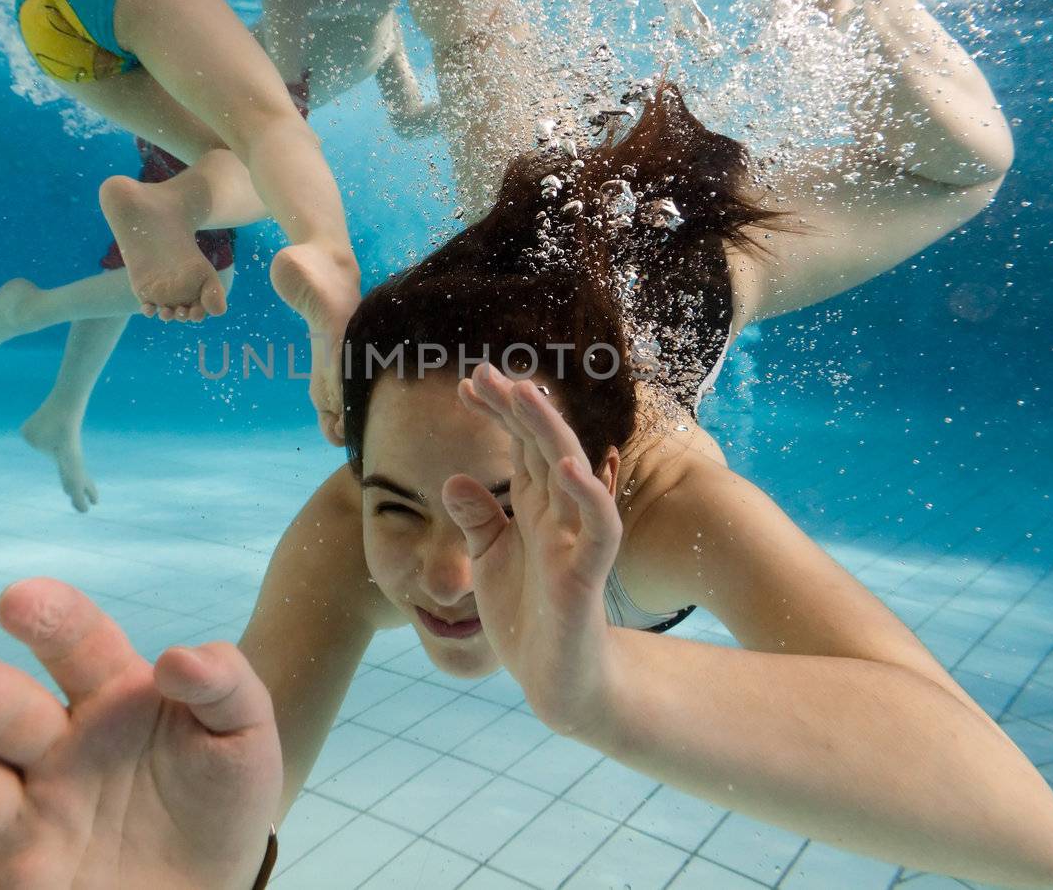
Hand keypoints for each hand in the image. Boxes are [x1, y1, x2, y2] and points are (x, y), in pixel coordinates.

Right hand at [0, 579, 281, 889]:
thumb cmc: (221, 797)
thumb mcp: (246, 738)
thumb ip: (228, 687)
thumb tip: (181, 657)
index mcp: (111, 697)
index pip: (79, 644)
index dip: (52, 619)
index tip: (19, 601)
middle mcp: (51, 749)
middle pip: (2, 710)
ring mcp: (22, 818)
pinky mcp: (5, 887)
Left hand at [442, 362, 624, 736]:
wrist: (554, 682)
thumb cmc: (527, 618)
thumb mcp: (489, 561)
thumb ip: (478, 519)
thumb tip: (454, 479)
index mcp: (534, 509)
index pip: (519, 447)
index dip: (498, 413)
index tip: (467, 383)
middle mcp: (557, 515)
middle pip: (542, 447)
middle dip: (517, 408)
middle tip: (487, 372)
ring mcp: (574, 540)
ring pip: (571, 472)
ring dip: (549, 432)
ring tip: (525, 394)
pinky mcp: (588, 574)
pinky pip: (598, 528)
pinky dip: (588, 495)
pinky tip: (567, 467)